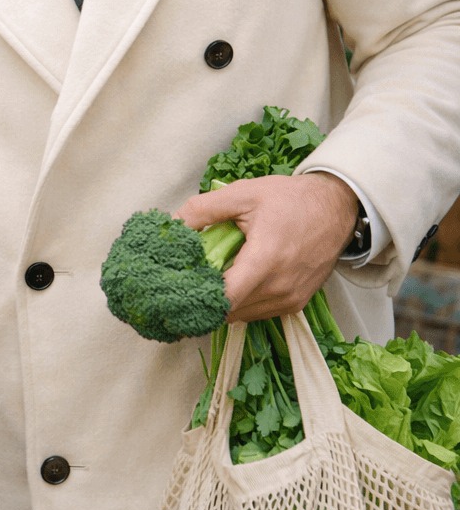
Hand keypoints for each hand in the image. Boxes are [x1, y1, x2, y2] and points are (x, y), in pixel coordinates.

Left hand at [174, 173, 357, 322]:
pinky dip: (244, 302)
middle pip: (229, 310)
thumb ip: (203, 209)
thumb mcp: (243, 194)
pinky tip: (237, 279)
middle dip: (207, 296)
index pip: (224, 298)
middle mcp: (280, 287)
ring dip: (225, 301)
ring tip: (215, 275)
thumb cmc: (290, 199)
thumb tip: (171, 225)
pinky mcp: (297, 304)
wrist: (336, 207)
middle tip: (191, 277)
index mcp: (265, 260)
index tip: (180, 284)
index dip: (197, 295)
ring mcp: (290, 299)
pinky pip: (259, 312)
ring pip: (243, 315)